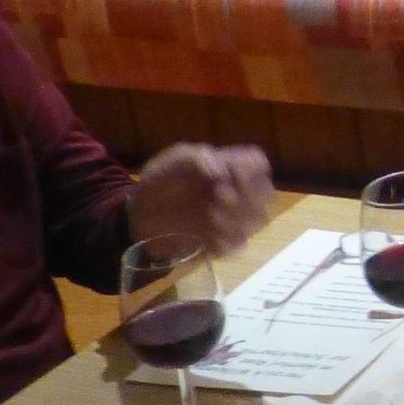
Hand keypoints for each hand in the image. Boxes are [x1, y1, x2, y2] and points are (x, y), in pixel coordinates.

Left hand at [129, 143, 272, 256]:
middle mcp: (236, 191)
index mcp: (228, 167)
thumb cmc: (158, 182)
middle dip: (247, 198)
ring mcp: (230, 217)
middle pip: (266, 194)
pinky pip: (239, 245)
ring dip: (237, 220)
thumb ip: (198, 159)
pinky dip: (228, 242)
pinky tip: (209, 239)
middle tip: (218, 198)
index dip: (252, 170)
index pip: (258, 163)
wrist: (137, 215)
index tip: (230, 176)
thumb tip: (221, 171)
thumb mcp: (173, 161)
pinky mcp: (220, 240)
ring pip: (257, 221)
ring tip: (210, 218)